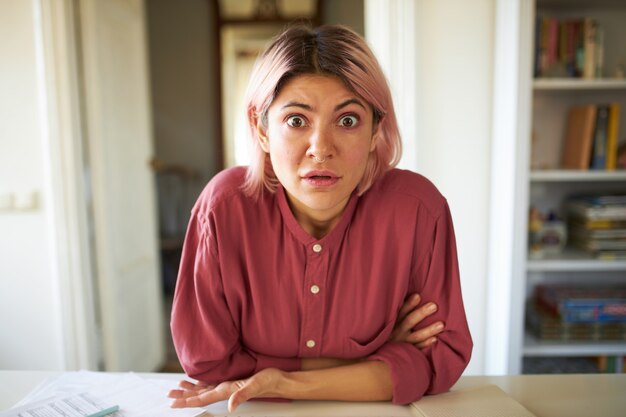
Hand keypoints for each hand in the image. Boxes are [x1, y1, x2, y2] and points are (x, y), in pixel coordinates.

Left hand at [168, 368, 283, 411]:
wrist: (279, 380)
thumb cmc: (269, 381)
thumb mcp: (256, 386)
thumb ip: (242, 396)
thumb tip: (231, 407)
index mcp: (227, 391)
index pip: (203, 398)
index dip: (187, 401)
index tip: (173, 403)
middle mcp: (225, 390)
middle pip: (200, 395)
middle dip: (184, 396)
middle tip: (169, 395)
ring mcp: (228, 386)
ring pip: (204, 389)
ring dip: (191, 390)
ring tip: (177, 387)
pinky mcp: (233, 381)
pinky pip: (213, 383)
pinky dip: (202, 383)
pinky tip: (196, 381)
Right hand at [389, 293, 443, 348]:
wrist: (381, 354)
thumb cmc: (389, 332)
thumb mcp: (389, 321)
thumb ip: (398, 311)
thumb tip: (414, 295)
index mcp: (392, 322)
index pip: (400, 311)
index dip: (408, 304)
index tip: (418, 296)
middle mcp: (396, 331)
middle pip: (409, 321)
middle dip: (421, 313)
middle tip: (434, 306)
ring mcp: (402, 342)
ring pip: (417, 335)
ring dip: (429, 330)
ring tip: (441, 324)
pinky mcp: (407, 351)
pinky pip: (418, 348)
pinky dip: (426, 343)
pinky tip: (435, 339)